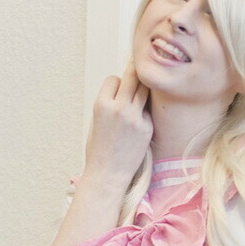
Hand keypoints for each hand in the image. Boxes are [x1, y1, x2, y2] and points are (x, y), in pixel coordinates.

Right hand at [84, 57, 153, 188]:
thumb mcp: (96, 120)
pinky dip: (145, 112)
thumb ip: (108, 102)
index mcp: (101, 104)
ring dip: (143, 90)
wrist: (108, 174)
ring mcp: (135, 117)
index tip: (118, 89)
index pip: (113, 79)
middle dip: (135, 74)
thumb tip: (122, 86)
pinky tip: (140, 122)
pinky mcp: (147, 127)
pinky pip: (148, 110)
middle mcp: (119, 108)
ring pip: (144, 90)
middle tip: (140, 72)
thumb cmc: (99, 149)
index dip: (116, 83)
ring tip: (141, 94)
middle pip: (132, 77)